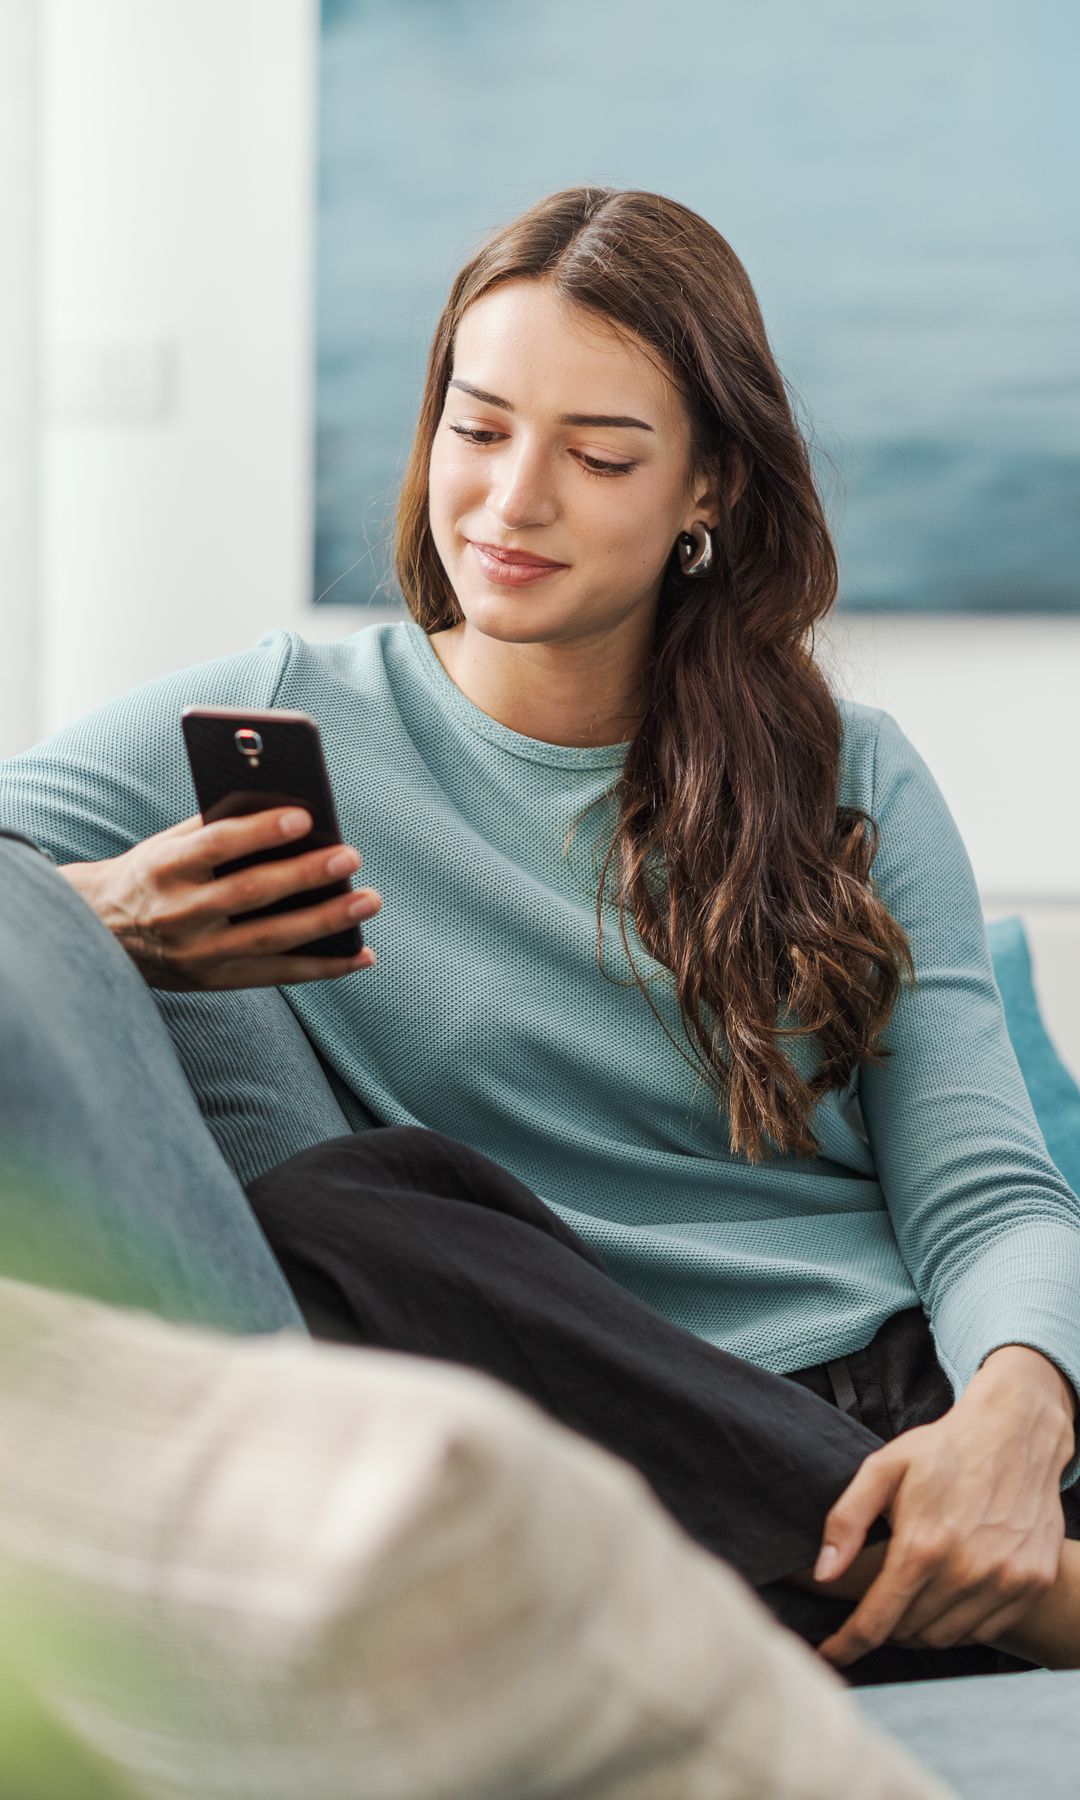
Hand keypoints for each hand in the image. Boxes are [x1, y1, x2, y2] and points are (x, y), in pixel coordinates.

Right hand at [58, 807, 381, 990]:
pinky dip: (324, 967)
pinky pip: (278, 975)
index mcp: (165, 868)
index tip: (304, 816)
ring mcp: (198, 953)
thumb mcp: (169, 844)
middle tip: (351, 857)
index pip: (216, 846)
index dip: (260, 831)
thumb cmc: (155, 873)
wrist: (106, 932)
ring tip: (368, 901)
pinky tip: (360, 954)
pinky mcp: (215, 980)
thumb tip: (290, 809)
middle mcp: (180, 913)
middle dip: (304, 875)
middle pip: (250, 893)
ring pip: (271, 939)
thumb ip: (218, 827)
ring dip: (326, 921)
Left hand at [812, 1367, 1071, 1667]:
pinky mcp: (1032, 1583)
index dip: (846, 1644)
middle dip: (883, 1624)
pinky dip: (958, 1624)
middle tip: (876, 1600)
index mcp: (923, 1546)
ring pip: (944, 1637)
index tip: (828, 1654)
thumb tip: (823, 1573)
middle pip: (908, 1632)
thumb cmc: (943, 1449)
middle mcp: (966, 1572)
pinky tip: (948, 1593)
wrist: (1016, 1433)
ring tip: (910, 1595)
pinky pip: (984, 1630)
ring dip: (919, 1628)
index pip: (876, 1622)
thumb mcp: (882, 1468)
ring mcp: (1004, 1581)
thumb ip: (846, 1521)